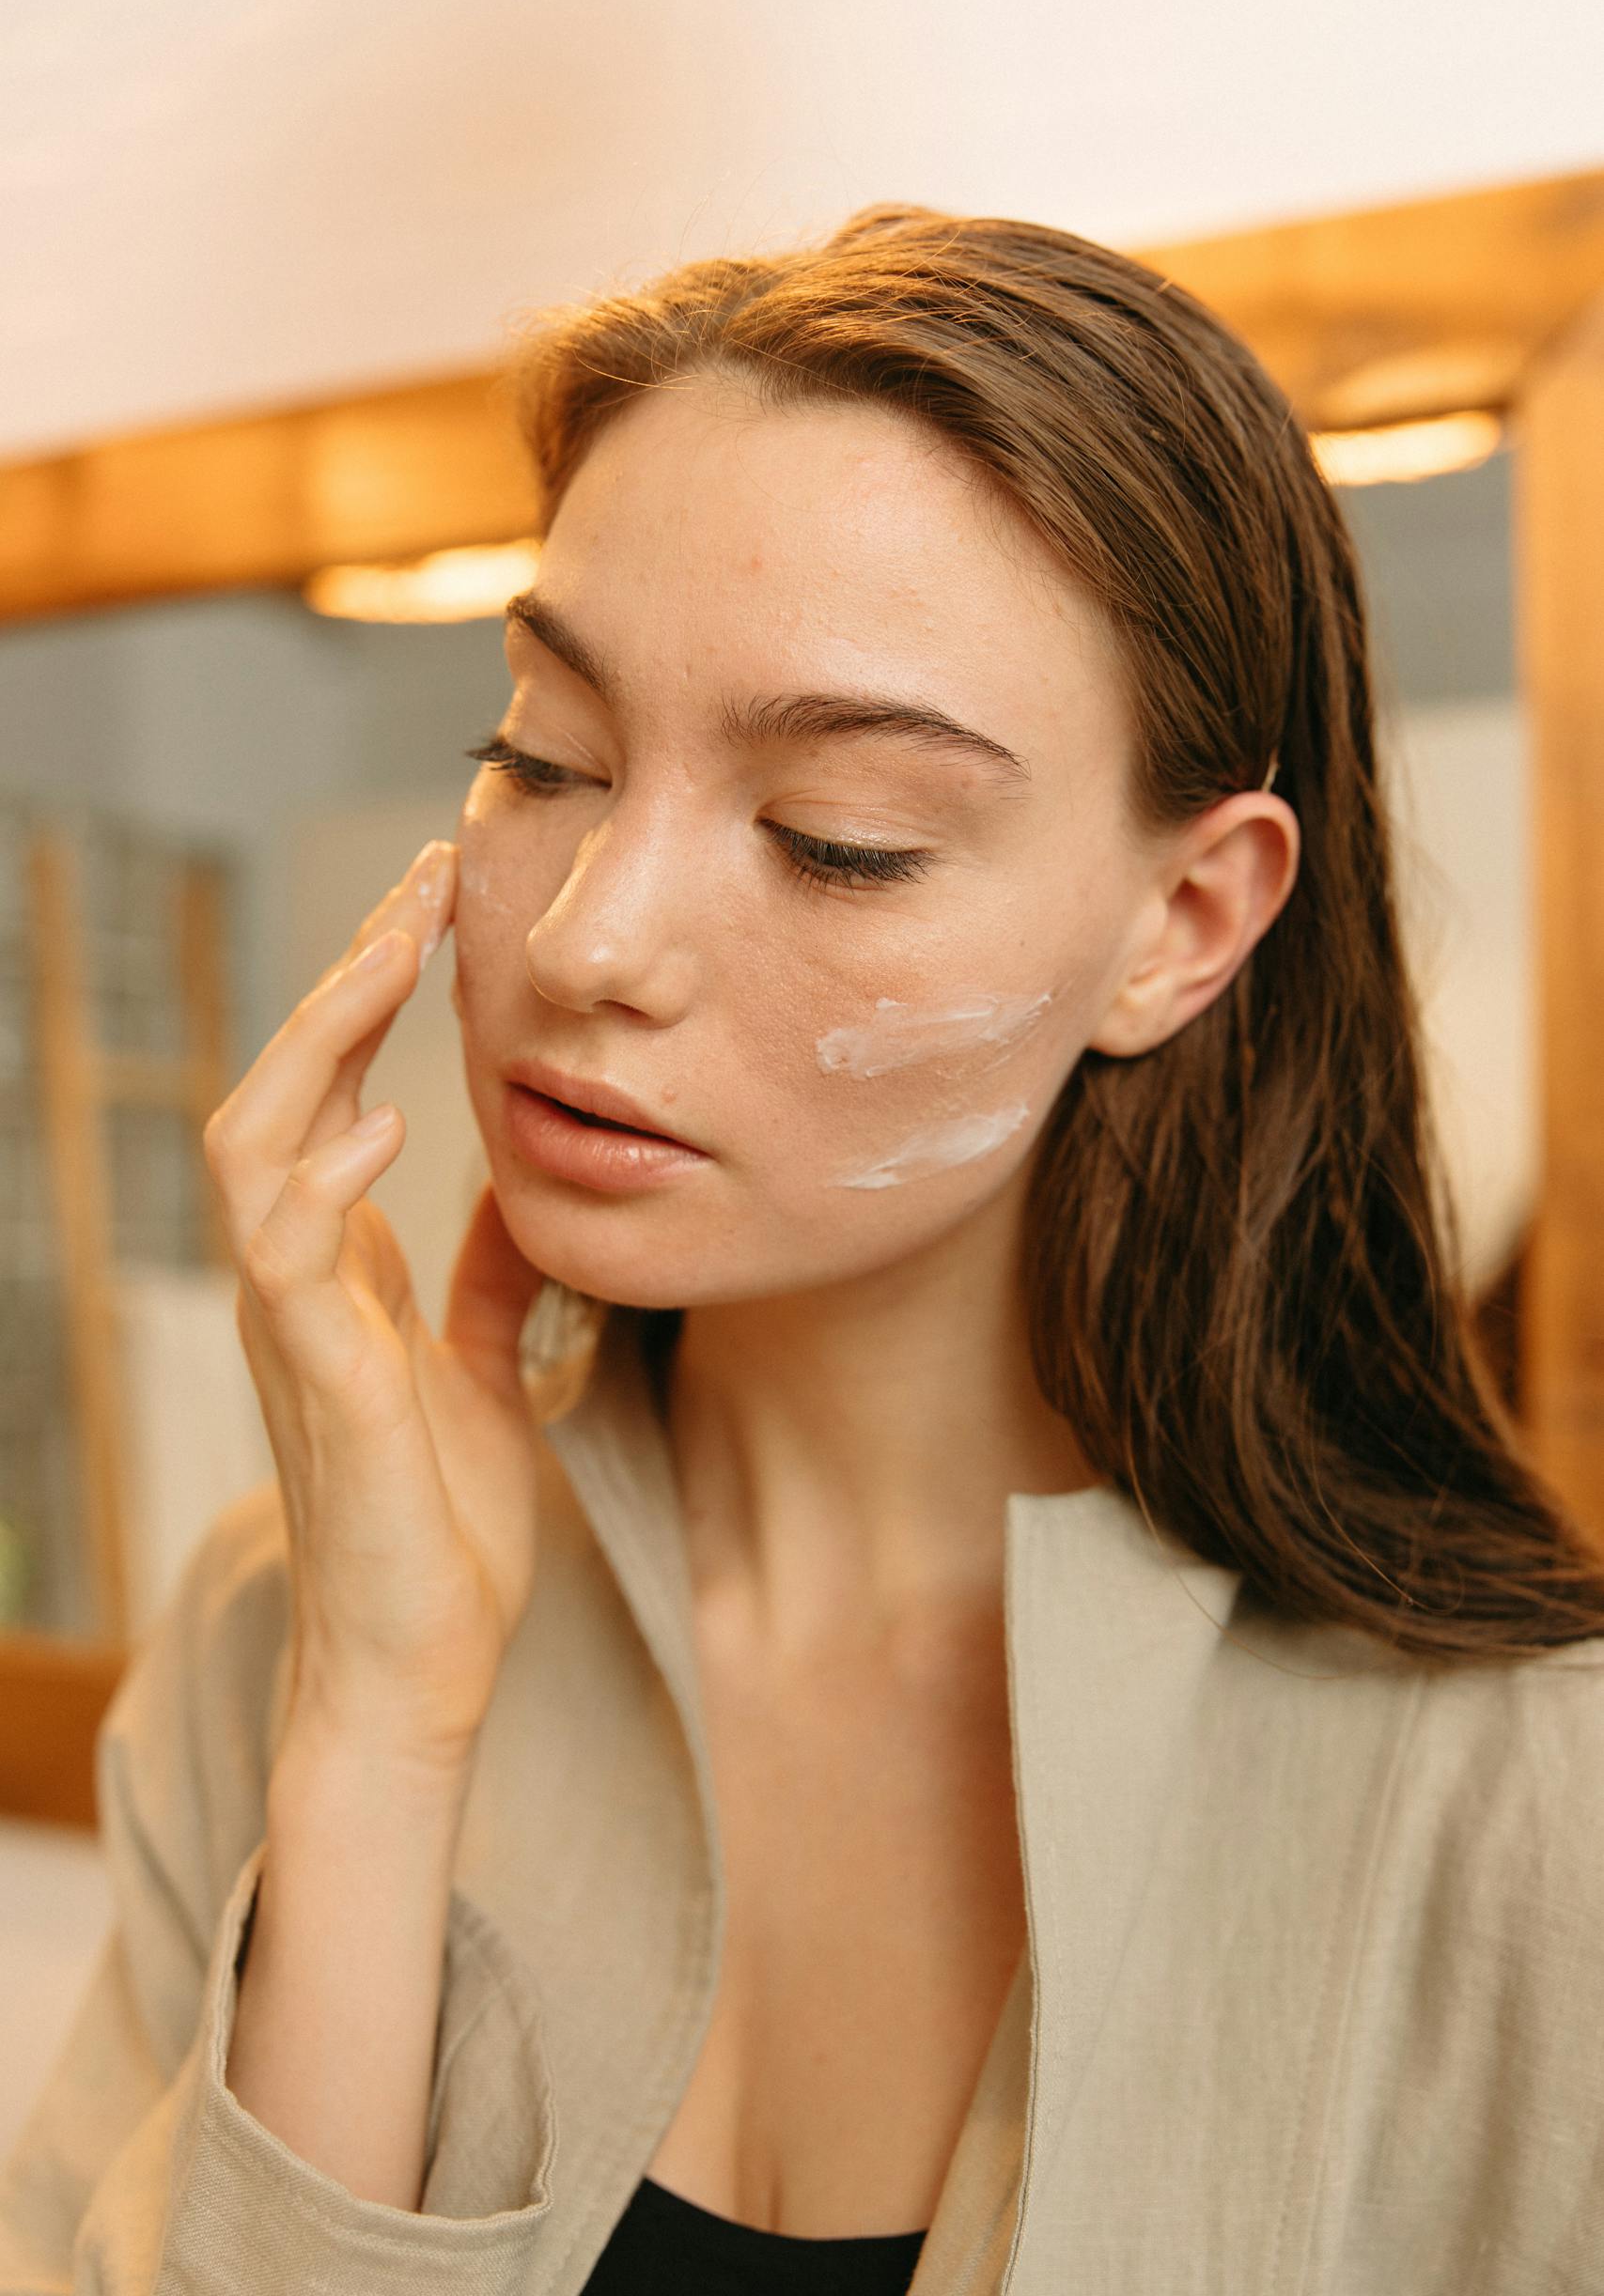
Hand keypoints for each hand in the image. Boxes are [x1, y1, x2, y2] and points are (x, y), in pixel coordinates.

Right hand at [204, 838, 546, 1767]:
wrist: (427, 1667)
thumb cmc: (446, 1530)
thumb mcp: (481, 1372)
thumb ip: (484, 1281)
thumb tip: (517, 1186)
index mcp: (341, 1266)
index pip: (333, 1091)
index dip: (375, 992)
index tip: (443, 901)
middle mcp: (302, 1279)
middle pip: (284, 1086)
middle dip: (348, 976)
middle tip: (426, 879)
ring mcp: (298, 1328)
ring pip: (254, 1146)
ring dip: (320, 1042)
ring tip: (395, 953)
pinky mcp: (320, 1387)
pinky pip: (286, 1259)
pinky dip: (319, 1182)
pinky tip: (383, 1125)